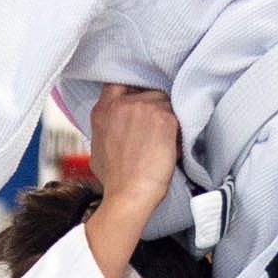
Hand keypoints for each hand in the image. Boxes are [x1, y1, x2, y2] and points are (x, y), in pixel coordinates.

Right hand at [88, 84, 179, 209]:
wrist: (129, 195)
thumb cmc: (115, 179)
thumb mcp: (98, 146)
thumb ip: (108, 126)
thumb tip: (118, 124)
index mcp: (103, 110)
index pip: (120, 82)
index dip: (134, 88)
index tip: (140, 97)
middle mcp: (123, 104)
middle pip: (148, 91)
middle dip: (155, 107)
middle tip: (155, 129)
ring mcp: (144, 108)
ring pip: (166, 102)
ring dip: (168, 120)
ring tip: (162, 143)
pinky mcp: (164, 118)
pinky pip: (179, 116)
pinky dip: (178, 132)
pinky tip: (171, 149)